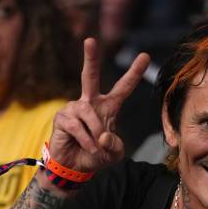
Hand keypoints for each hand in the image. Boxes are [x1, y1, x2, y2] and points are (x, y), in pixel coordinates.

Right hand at [49, 38, 149, 173]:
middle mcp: (90, 103)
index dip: (133, 73)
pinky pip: (77, 126)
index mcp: (107, 108)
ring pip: (88, 113)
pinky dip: (86, 141)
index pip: (122, 88)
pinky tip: (87, 147)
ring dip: (96, 133)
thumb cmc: (96, 156)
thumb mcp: (114, 154)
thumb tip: (103, 135)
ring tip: (96, 148)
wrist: (75, 168)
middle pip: (90, 76)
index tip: (145, 56)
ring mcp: (74, 108)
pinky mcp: (62, 118)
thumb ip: (116, 146)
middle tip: (90, 40)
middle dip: (90, 58)